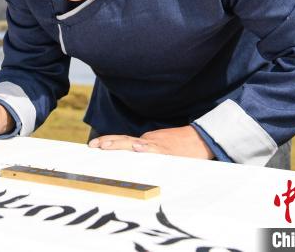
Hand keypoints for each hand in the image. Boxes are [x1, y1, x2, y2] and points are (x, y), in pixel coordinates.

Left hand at [88, 125, 214, 159]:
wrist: (201, 139)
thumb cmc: (181, 146)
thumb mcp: (161, 146)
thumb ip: (147, 150)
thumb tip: (134, 155)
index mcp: (146, 142)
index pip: (123, 141)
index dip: (109, 142)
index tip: (93, 145)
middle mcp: (149, 142)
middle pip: (125, 141)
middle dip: (108, 143)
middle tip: (93, 145)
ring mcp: (158, 146)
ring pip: (136, 144)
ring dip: (120, 144)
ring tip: (105, 145)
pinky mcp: (168, 152)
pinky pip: (156, 151)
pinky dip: (147, 149)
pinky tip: (138, 148)